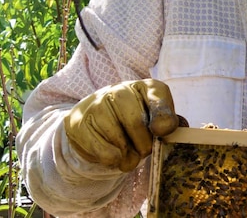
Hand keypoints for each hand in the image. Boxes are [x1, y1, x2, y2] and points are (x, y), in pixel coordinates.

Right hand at [64, 79, 178, 171]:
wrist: (96, 120)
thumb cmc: (134, 120)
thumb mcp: (155, 119)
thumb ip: (167, 123)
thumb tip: (165, 129)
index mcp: (145, 87)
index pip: (157, 97)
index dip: (162, 115)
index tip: (162, 131)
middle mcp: (120, 90)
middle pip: (136, 123)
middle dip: (144, 146)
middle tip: (143, 151)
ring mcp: (97, 104)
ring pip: (118, 139)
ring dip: (128, 156)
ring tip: (129, 153)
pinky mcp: (80, 122)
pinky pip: (102, 150)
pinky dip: (112, 160)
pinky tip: (114, 155)